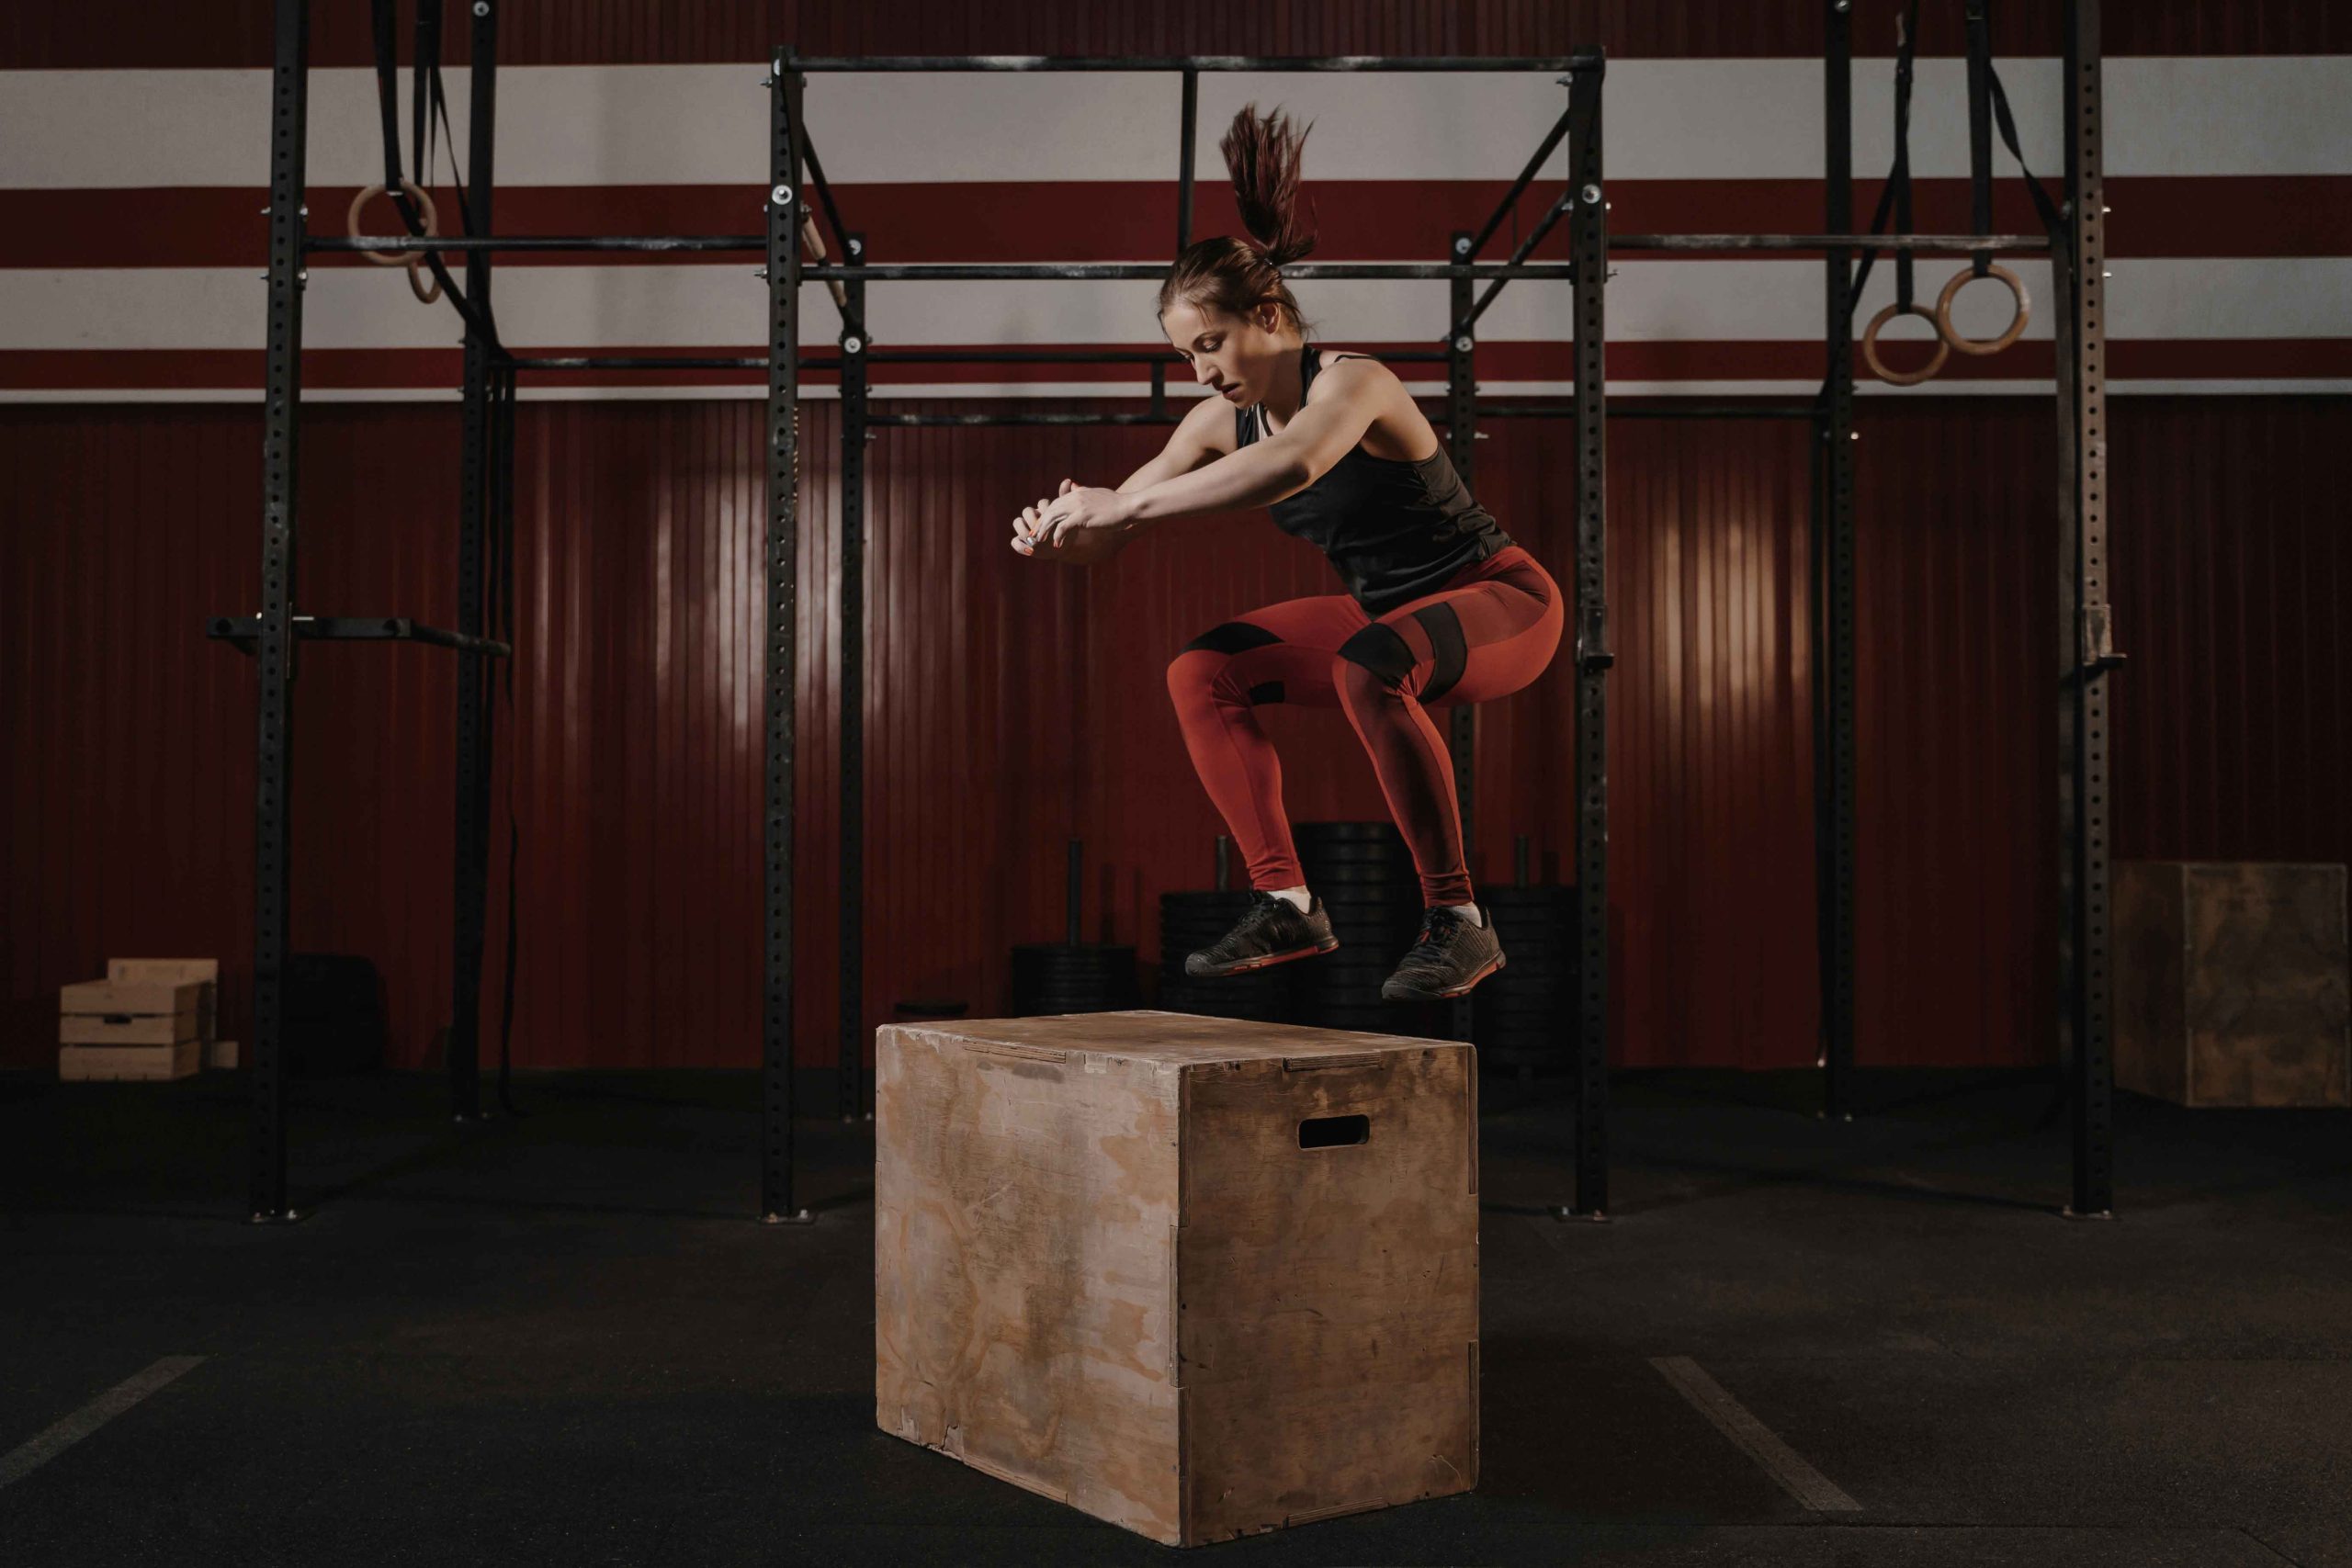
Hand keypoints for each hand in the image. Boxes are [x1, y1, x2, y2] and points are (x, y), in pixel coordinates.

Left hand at [1013, 478, 1133, 566]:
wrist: (1129, 507)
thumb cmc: (1116, 503)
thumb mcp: (1097, 494)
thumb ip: (1083, 491)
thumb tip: (1073, 486)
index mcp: (1078, 493)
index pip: (1057, 503)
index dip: (1047, 514)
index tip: (1040, 525)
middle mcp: (1076, 497)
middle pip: (1051, 509)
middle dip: (1041, 522)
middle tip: (1033, 534)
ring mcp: (1078, 505)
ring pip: (1053, 517)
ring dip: (1044, 530)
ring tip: (1039, 541)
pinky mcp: (1082, 516)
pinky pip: (1064, 526)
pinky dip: (1058, 536)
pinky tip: (1056, 545)